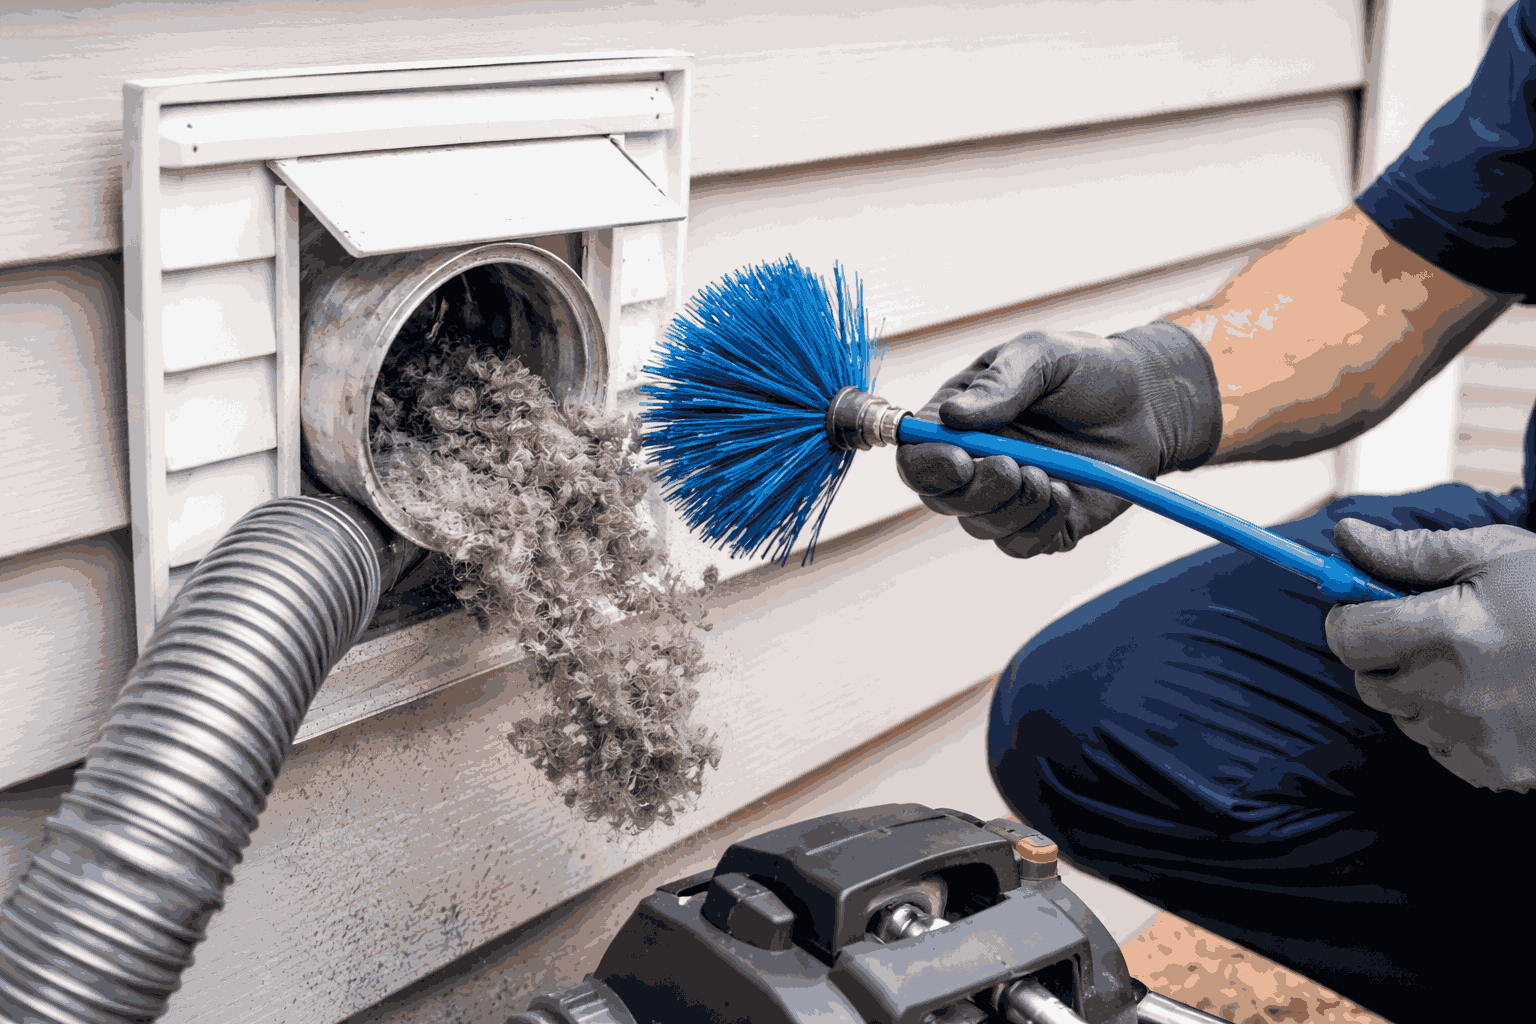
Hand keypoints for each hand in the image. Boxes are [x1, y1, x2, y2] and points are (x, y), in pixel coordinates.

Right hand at [894, 323, 1220, 556]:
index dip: (926, 466)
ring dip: (1013, 507)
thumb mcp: (1043, 356)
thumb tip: (951, 417)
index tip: (960, 461)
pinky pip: (1021, 546)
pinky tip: (1066, 495)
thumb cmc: (1087, 370)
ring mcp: (1006, 497)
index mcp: (958, 422)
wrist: (1149, 403)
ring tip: (1050, 476)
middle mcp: (974, 464)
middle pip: (941, 499)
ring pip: (981, 527)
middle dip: (975, 492)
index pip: (915, 455)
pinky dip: (1040, 527)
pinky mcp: (1042, 524)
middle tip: (1015, 467)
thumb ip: (1000, 385)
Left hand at [1325, 518, 1535, 792]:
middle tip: (1430, 632)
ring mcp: (1471, 739)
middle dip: (1384, 654)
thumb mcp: (1492, 555)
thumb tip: (1345, 536)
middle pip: (1367, 680)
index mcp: (1445, 634)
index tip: (1367, 607)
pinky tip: (1493, 699)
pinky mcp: (1493, 770)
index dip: (1349, 617)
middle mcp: (1449, 694)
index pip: (1347, 636)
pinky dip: (1450, 726)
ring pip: (1401, 715)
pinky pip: (1438, 747)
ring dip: (1418, 691)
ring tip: (1475, 664)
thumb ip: (1409, 551)